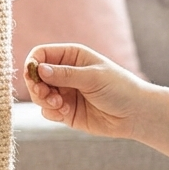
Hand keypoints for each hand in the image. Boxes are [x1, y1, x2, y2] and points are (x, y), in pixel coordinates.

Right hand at [24, 43, 148, 139]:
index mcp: (71, 56)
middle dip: (37, 86)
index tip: (34, 76)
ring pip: (38, 95)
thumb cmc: (119, 88)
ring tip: (60, 105)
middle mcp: (65, 73)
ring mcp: (64, 92)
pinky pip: (47, 111)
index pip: (41, 54)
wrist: (135, 114)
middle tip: (46, 94)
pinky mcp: (65, 111)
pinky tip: (66, 113)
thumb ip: (64, 74)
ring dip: (44, 101)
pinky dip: (52, 112)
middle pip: (35, 76)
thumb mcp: (92, 77)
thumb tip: (38, 69)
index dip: (33, 64)